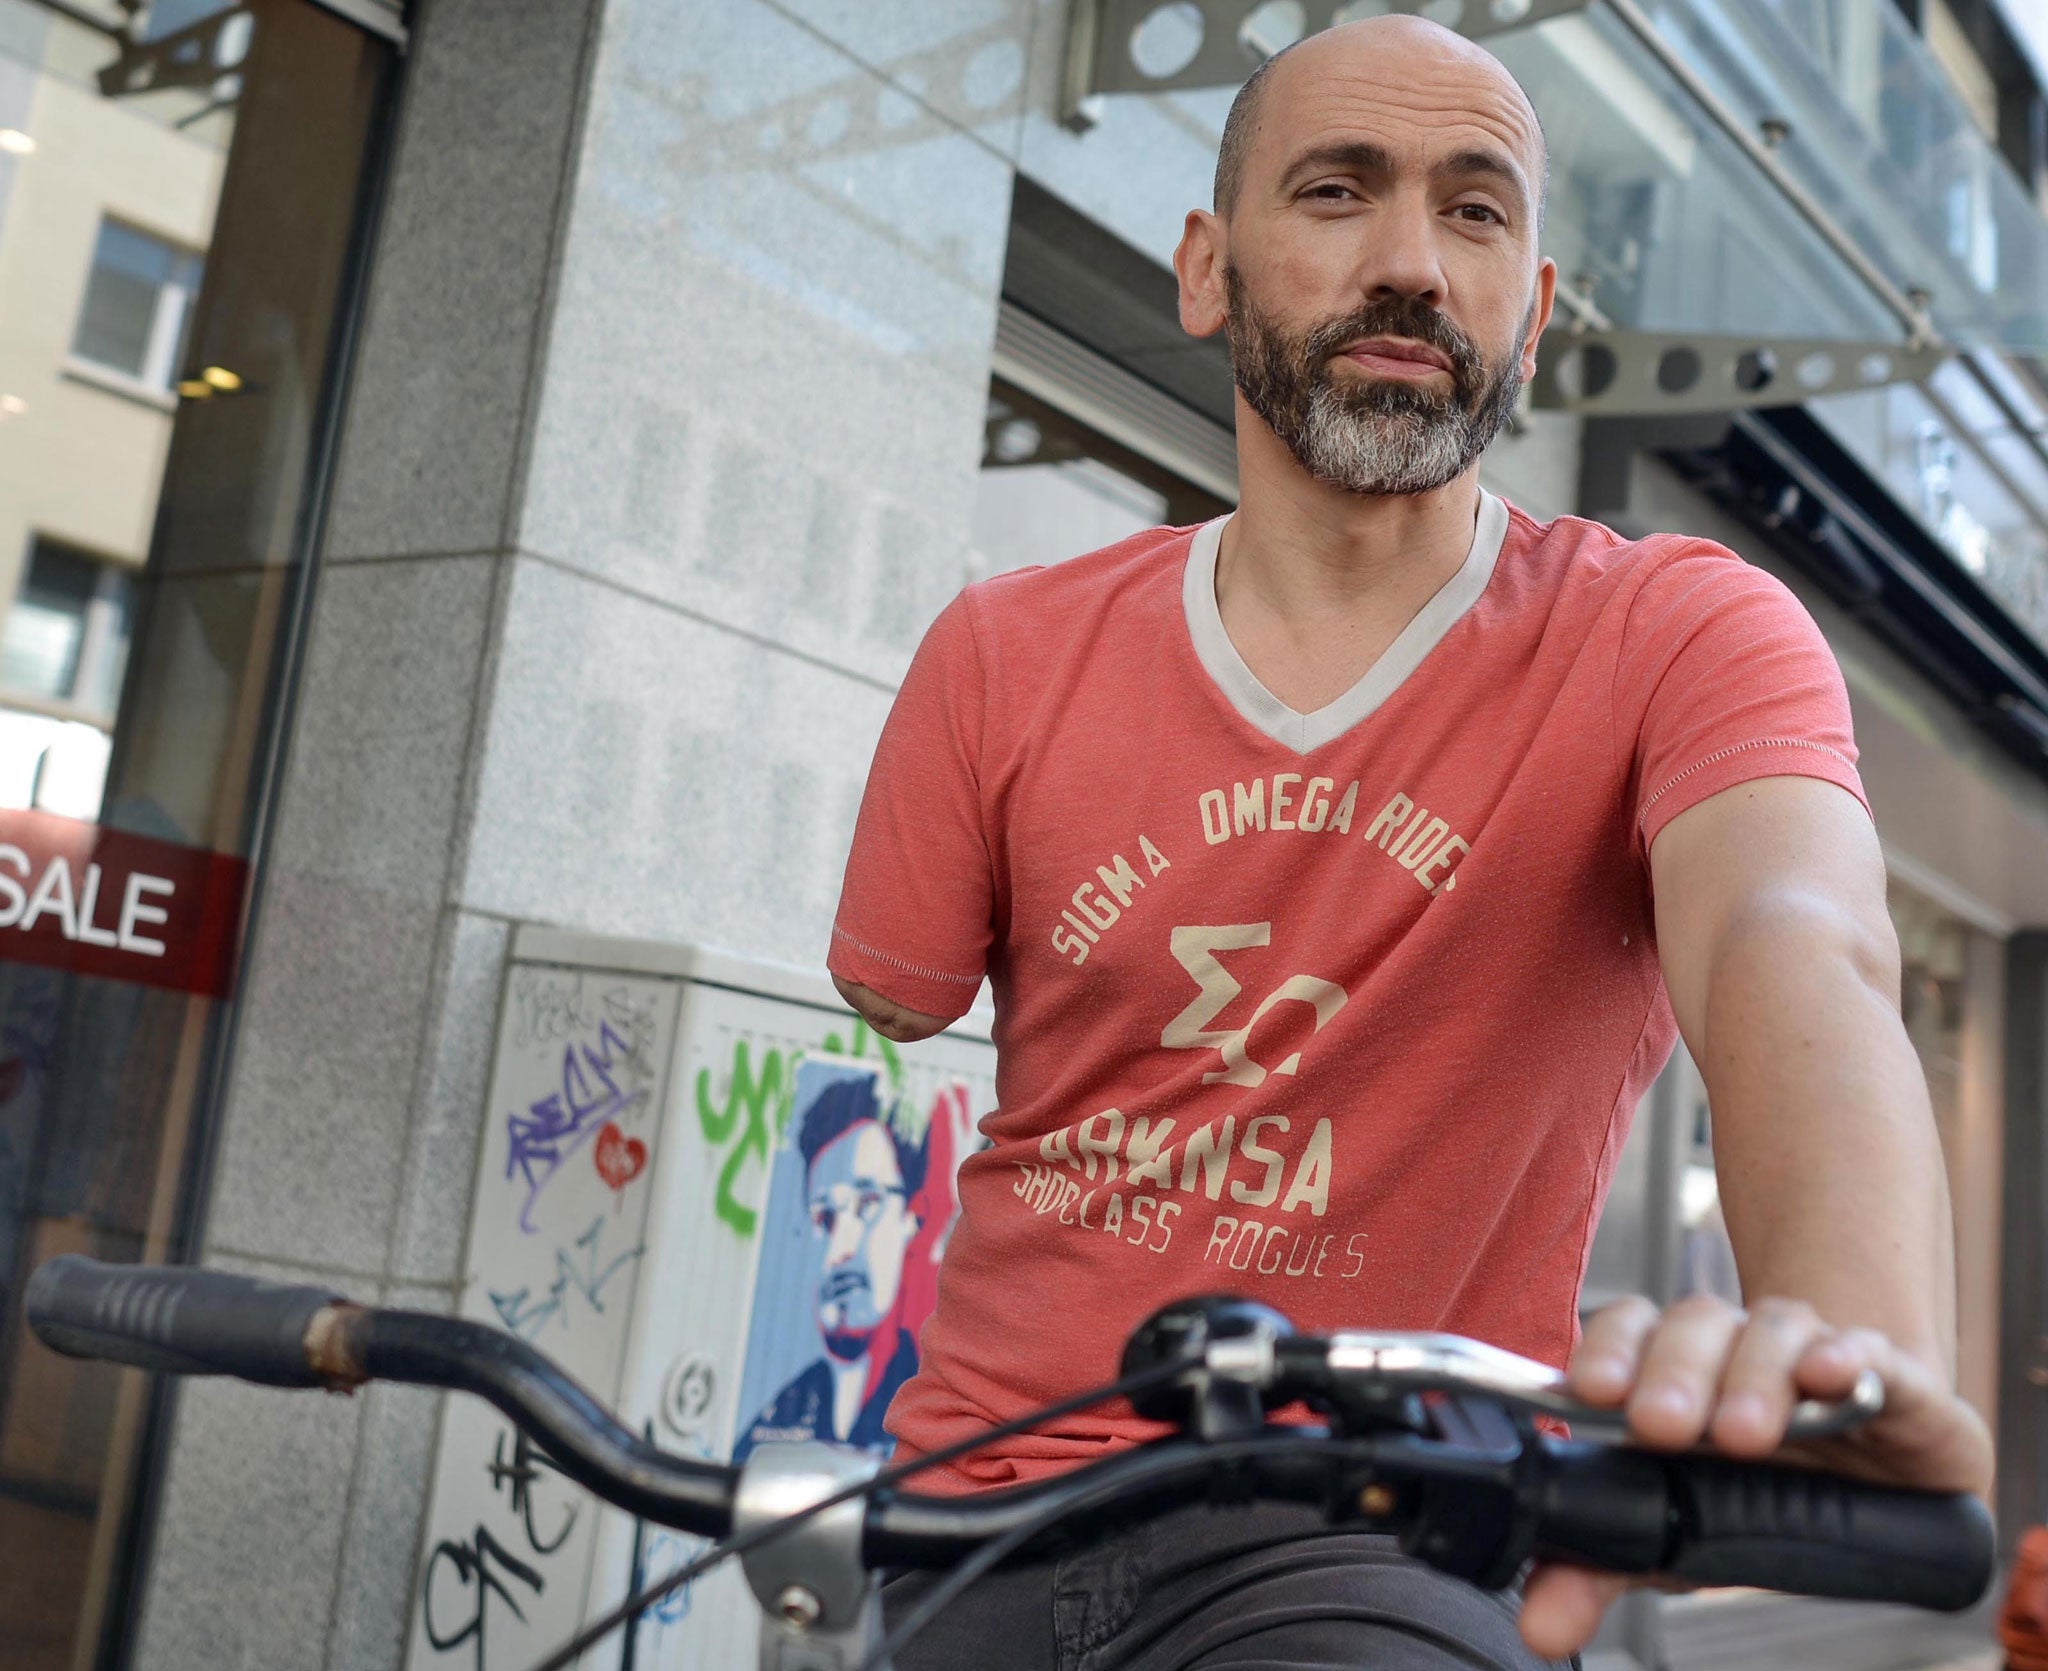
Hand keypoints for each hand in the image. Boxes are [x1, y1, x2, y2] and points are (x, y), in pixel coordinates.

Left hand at [1518, 1293, 1994, 1658]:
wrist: (1881, 1478)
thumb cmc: (1762, 1494)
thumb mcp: (1673, 1540)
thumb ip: (1597, 1570)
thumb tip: (1539, 1627)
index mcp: (1670, 1370)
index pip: (1627, 1332)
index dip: (1606, 1352)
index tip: (1589, 1391)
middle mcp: (1731, 1348)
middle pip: (1693, 1328)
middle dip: (1672, 1374)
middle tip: (1662, 1428)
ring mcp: (1807, 1354)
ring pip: (1771, 1333)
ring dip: (1754, 1377)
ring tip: (1743, 1435)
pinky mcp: (1888, 1378)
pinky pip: (1868, 1352)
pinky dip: (1848, 1356)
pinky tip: (1833, 1375)